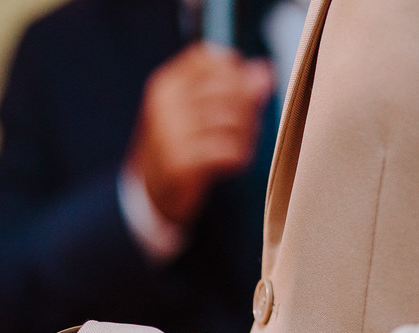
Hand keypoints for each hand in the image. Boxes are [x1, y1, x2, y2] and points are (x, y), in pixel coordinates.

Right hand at [127, 42, 273, 224]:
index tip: (236, 93)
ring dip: (246, 134)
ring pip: (232, 120)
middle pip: (228, 87)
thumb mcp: (199, 107)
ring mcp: (170, 133)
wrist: (153, 188)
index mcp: (166, 85)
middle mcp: (164, 104)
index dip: (233, 72)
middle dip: (248, 106)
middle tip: (248, 125)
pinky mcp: (179, 162)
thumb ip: (233, 86)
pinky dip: (238, 157)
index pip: (210, 58)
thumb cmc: (183, 140)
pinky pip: (228, 150)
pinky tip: (232, 161)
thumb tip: (265, 72)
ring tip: (240, 144)